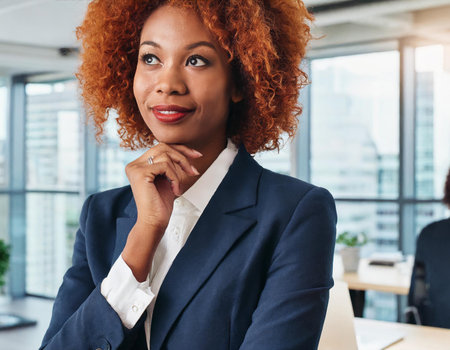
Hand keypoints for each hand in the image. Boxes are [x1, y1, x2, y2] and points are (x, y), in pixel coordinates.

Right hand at [122, 143, 201, 280]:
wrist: (154, 222)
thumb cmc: (161, 205)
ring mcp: (135, 168)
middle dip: (183, 155)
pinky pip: (165, 166)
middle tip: (194, 171)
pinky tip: (175, 190)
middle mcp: (134, 164)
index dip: (180, 149)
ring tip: (180, 186)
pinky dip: (175, 178)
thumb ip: (170, 164)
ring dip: (179, 170)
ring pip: (165, 154)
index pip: (160, 147)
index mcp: (139, 164)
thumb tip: (185, 150)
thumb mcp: (168, 179)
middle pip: (163, 146)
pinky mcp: (140, 173)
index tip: (197, 155)